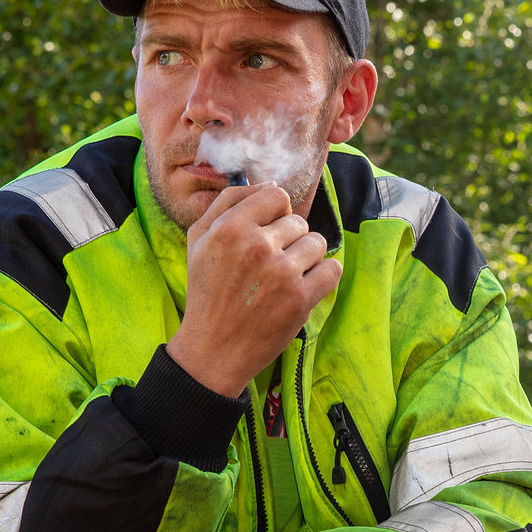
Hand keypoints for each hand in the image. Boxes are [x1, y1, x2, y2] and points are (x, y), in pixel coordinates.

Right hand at [169, 182, 342, 395]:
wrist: (213, 349)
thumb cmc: (206, 292)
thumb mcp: (199, 239)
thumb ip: (228, 203)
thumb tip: (269, 182)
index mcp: (230, 228)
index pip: (276, 195)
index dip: (276, 212)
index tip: (268, 232)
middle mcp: (257, 246)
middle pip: (298, 221)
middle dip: (289, 239)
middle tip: (270, 265)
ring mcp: (282, 273)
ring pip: (317, 243)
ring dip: (306, 258)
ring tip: (286, 277)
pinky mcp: (301, 299)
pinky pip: (332, 269)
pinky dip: (323, 277)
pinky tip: (304, 287)